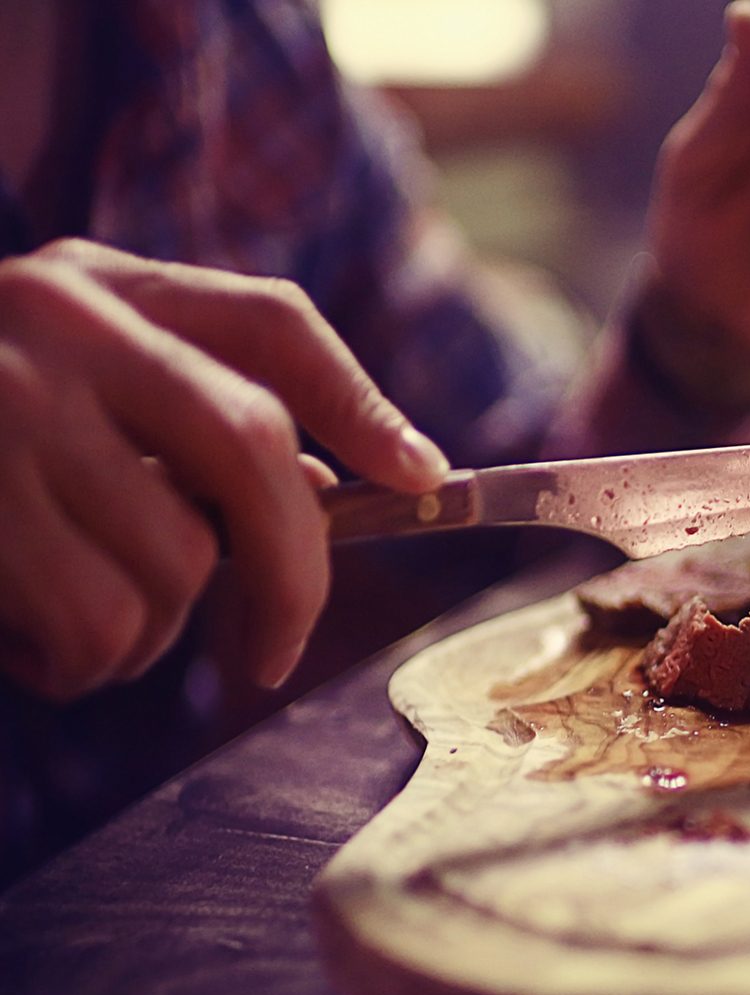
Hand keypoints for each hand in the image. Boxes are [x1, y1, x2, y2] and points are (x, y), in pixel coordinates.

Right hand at [0, 239, 447, 699]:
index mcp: (106, 290)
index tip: (423, 479)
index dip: (365, 404)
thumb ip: (181, 421)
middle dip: (290, 578)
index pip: (273, 325)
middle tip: (270, 655)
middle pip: (259, 456)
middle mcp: (64, 321)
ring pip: (178, 567)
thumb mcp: (67, 389)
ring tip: (67, 614)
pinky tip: (23, 631)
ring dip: (145, 635)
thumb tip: (333, 486)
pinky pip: (100, 627)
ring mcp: (11, 404)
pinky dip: (80, 664)